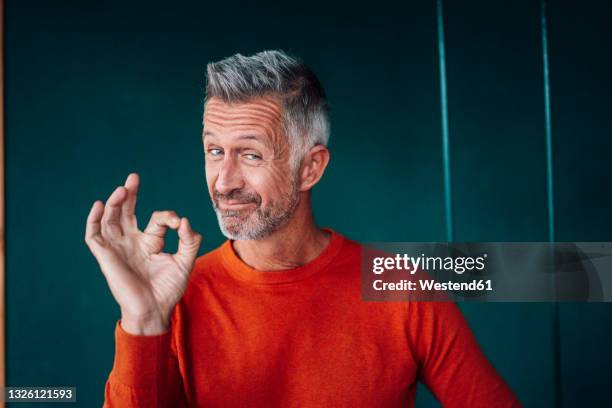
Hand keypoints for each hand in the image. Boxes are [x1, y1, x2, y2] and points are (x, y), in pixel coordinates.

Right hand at [85, 173, 201, 334]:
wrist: (154, 310)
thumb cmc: (168, 289)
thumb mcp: (185, 262)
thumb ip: (190, 242)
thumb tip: (185, 221)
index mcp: (151, 242)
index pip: (157, 220)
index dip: (167, 216)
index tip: (178, 223)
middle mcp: (132, 242)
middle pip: (127, 212)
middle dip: (130, 194)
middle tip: (133, 177)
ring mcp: (118, 248)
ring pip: (110, 219)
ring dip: (114, 203)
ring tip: (122, 190)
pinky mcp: (106, 256)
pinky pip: (93, 235)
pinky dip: (93, 220)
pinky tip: (99, 205)